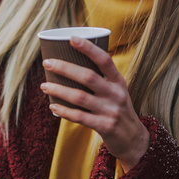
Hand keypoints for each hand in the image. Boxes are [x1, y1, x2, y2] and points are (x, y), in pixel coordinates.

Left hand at [41, 36, 148, 171]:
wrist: (134, 140)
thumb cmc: (118, 110)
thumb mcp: (116, 91)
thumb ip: (101, 79)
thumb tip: (70, 63)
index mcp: (118, 81)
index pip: (104, 59)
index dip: (88, 48)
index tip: (72, 38)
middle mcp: (116, 94)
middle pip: (88, 76)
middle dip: (65, 68)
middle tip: (47, 63)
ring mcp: (110, 111)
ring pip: (80, 97)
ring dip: (59, 90)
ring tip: (44, 85)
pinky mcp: (104, 126)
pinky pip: (79, 117)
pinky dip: (64, 111)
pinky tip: (52, 106)